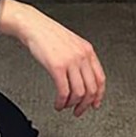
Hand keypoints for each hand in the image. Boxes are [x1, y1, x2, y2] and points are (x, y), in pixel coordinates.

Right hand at [0, 0, 105, 116]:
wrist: (34, 26)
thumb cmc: (50, 34)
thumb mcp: (72, 43)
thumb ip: (80, 59)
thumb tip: (83, 78)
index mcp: (87, 50)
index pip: (100, 78)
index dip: (99, 95)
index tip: (94, 104)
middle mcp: (82, 56)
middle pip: (91, 89)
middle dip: (85, 105)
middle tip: (78, 111)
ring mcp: (70, 61)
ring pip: (79, 93)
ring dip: (72, 104)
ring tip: (65, 106)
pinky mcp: (57, 67)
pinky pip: (64, 91)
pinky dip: (62, 102)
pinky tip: (58, 103)